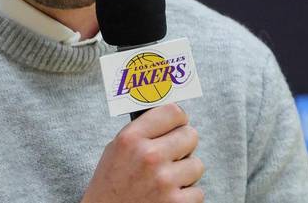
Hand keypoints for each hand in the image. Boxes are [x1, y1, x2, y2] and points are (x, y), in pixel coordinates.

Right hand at [81, 104, 204, 202]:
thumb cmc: (110, 186)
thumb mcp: (116, 150)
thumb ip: (141, 132)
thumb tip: (170, 117)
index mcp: (131, 139)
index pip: (173, 112)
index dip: (178, 119)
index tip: (177, 125)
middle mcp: (149, 156)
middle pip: (190, 135)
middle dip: (184, 145)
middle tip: (173, 155)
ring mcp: (164, 181)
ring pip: (197, 164)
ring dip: (185, 173)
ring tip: (167, 180)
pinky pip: (198, 191)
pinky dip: (186, 196)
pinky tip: (168, 197)